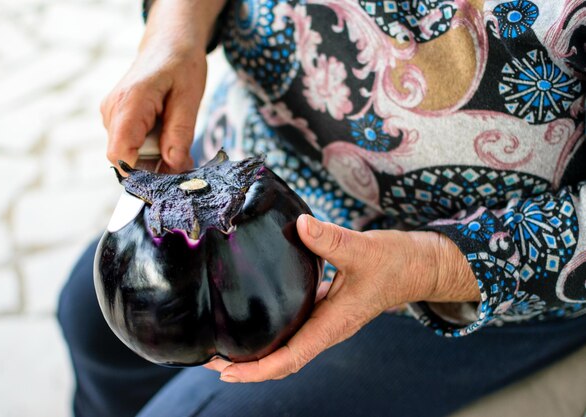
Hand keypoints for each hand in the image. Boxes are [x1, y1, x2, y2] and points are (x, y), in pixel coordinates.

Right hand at [101, 0, 225, 172]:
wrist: (169, 43)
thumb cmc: (181, 65)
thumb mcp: (189, 98)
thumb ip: (180, 134)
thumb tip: (173, 166)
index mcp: (130, 103)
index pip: (120, 154)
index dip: (142, 172)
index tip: (169, 174)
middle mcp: (113, 111)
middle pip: (126, 159)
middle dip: (155, 167)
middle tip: (184, 159)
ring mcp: (111, 115)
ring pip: (129, 154)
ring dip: (154, 157)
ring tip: (176, 138)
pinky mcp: (116, 119)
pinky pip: (130, 145)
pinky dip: (150, 148)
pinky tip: (166, 133)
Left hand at [205, 214, 478, 382]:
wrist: (416, 264)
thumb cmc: (396, 262)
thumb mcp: (364, 249)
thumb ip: (332, 239)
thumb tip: (301, 224)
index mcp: (334, 324)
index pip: (291, 358)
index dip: (258, 370)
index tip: (227, 372)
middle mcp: (326, 328)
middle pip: (282, 359)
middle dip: (247, 366)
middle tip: (210, 360)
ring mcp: (325, 319)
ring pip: (286, 345)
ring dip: (256, 351)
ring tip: (223, 346)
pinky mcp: (324, 306)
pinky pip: (292, 326)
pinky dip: (270, 330)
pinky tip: (254, 318)